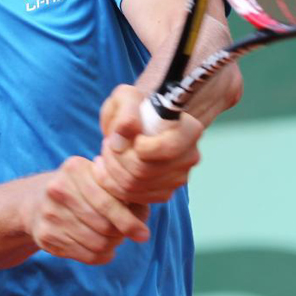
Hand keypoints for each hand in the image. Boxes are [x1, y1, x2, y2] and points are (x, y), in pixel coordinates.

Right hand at [22, 156, 149, 264]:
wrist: (35, 202)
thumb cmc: (80, 189)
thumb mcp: (96, 177)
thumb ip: (120, 190)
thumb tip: (143, 214)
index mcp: (75, 169)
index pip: (108, 202)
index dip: (130, 220)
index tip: (144, 233)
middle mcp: (58, 189)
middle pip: (103, 225)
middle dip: (122, 234)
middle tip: (130, 235)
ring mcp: (49, 213)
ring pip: (96, 243)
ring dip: (113, 246)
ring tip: (115, 239)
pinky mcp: (45, 236)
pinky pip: (85, 255)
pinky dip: (101, 256)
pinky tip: (104, 249)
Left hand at [96, 84, 202, 203]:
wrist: (138, 123)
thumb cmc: (133, 107)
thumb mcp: (126, 97)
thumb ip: (126, 111)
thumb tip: (125, 135)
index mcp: (189, 130)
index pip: (167, 148)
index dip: (139, 146)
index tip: (124, 135)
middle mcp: (189, 157)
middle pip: (144, 171)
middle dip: (116, 158)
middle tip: (107, 144)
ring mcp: (178, 178)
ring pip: (135, 187)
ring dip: (111, 171)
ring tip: (106, 153)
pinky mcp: (164, 192)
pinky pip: (135, 198)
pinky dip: (114, 185)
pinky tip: (108, 168)